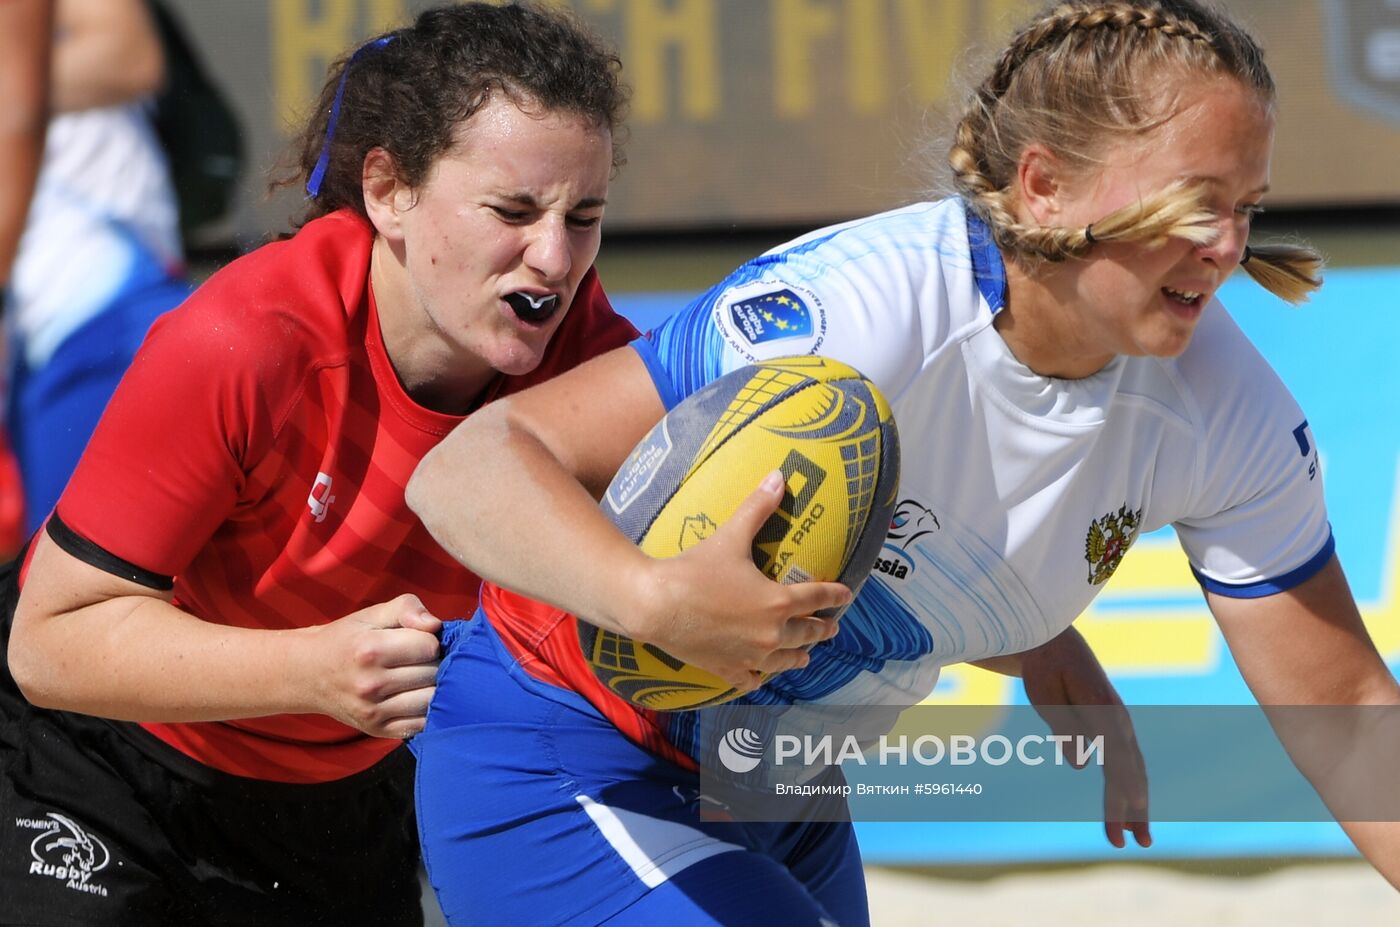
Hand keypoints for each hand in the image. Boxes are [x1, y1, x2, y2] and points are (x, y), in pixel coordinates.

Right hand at [302, 593, 442, 738]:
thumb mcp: (372, 615)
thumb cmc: (347, 640)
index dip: (428, 640)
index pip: (430, 646)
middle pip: (433, 673)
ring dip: (430, 688)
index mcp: (370, 650)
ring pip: (431, 700)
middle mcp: (370, 684)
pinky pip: (421, 724)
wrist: (308, 674)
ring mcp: (372, 711)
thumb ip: (406, 608)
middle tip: (413, 660)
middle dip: (431, 663)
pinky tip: (409, 697)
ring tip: (414, 678)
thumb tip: (434, 625)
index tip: (414, 640)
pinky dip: (423, 711)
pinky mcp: (376, 730)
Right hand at [629, 471, 851, 691]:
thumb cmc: (695, 570)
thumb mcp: (730, 536)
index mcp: (777, 602)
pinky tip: (761, 675)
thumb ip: (758, 508)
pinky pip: (751, 678)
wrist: (656, 605)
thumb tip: (778, 476)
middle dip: (821, 629)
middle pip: (807, 633)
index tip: (846, 595)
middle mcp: (771, 633)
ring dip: (798, 655)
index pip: (817, 597)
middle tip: (831, 627)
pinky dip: (759, 676)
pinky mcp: (727, 668)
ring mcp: (750, 655)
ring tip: (805, 655)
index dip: (834, 595)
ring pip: (785, 660)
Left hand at [1020, 627, 1151, 848]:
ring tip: (1138, 840)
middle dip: (1131, 811)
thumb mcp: (1045, 696)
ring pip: (1134, 771)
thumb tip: (1082, 764)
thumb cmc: (1045, 669)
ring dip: (1136, 807)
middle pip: (1130, 772)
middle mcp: (1118, 720)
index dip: (1119, 794)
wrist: (1055, 646)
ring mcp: (1120, 724)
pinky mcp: (1114, 729)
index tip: (1123, 823)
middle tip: (1125, 845)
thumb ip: (1064, 728)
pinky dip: (1129, 790)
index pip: (1116, 760)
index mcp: (1103, 711)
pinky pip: (1125, 764)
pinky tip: (1128, 813)